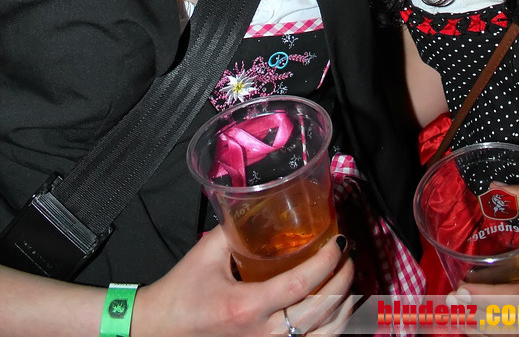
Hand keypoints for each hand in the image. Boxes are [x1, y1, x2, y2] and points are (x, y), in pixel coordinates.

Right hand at [133, 227, 353, 336]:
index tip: (339, 241)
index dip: (327, 262)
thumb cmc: (182, 292)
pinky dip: (330, 329)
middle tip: (348, 255)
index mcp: (247, 306)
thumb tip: (261, 203)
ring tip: (348, 282)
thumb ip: (236, 227)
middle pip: (319, 311)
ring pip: (322, 336)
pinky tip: (336, 312)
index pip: (301, 284)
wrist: (160, 330)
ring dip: (342, 308)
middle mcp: (261, 335)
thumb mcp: (207, 253)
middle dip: (343, 281)